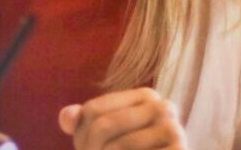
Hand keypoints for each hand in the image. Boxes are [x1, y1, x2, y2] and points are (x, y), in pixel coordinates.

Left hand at [57, 88, 185, 149]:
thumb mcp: (100, 139)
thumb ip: (81, 123)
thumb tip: (66, 117)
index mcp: (146, 96)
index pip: (92, 110)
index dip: (81, 135)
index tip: (87, 149)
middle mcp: (164, 107)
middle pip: (103, 126)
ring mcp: (174, 129)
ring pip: (117, 147)